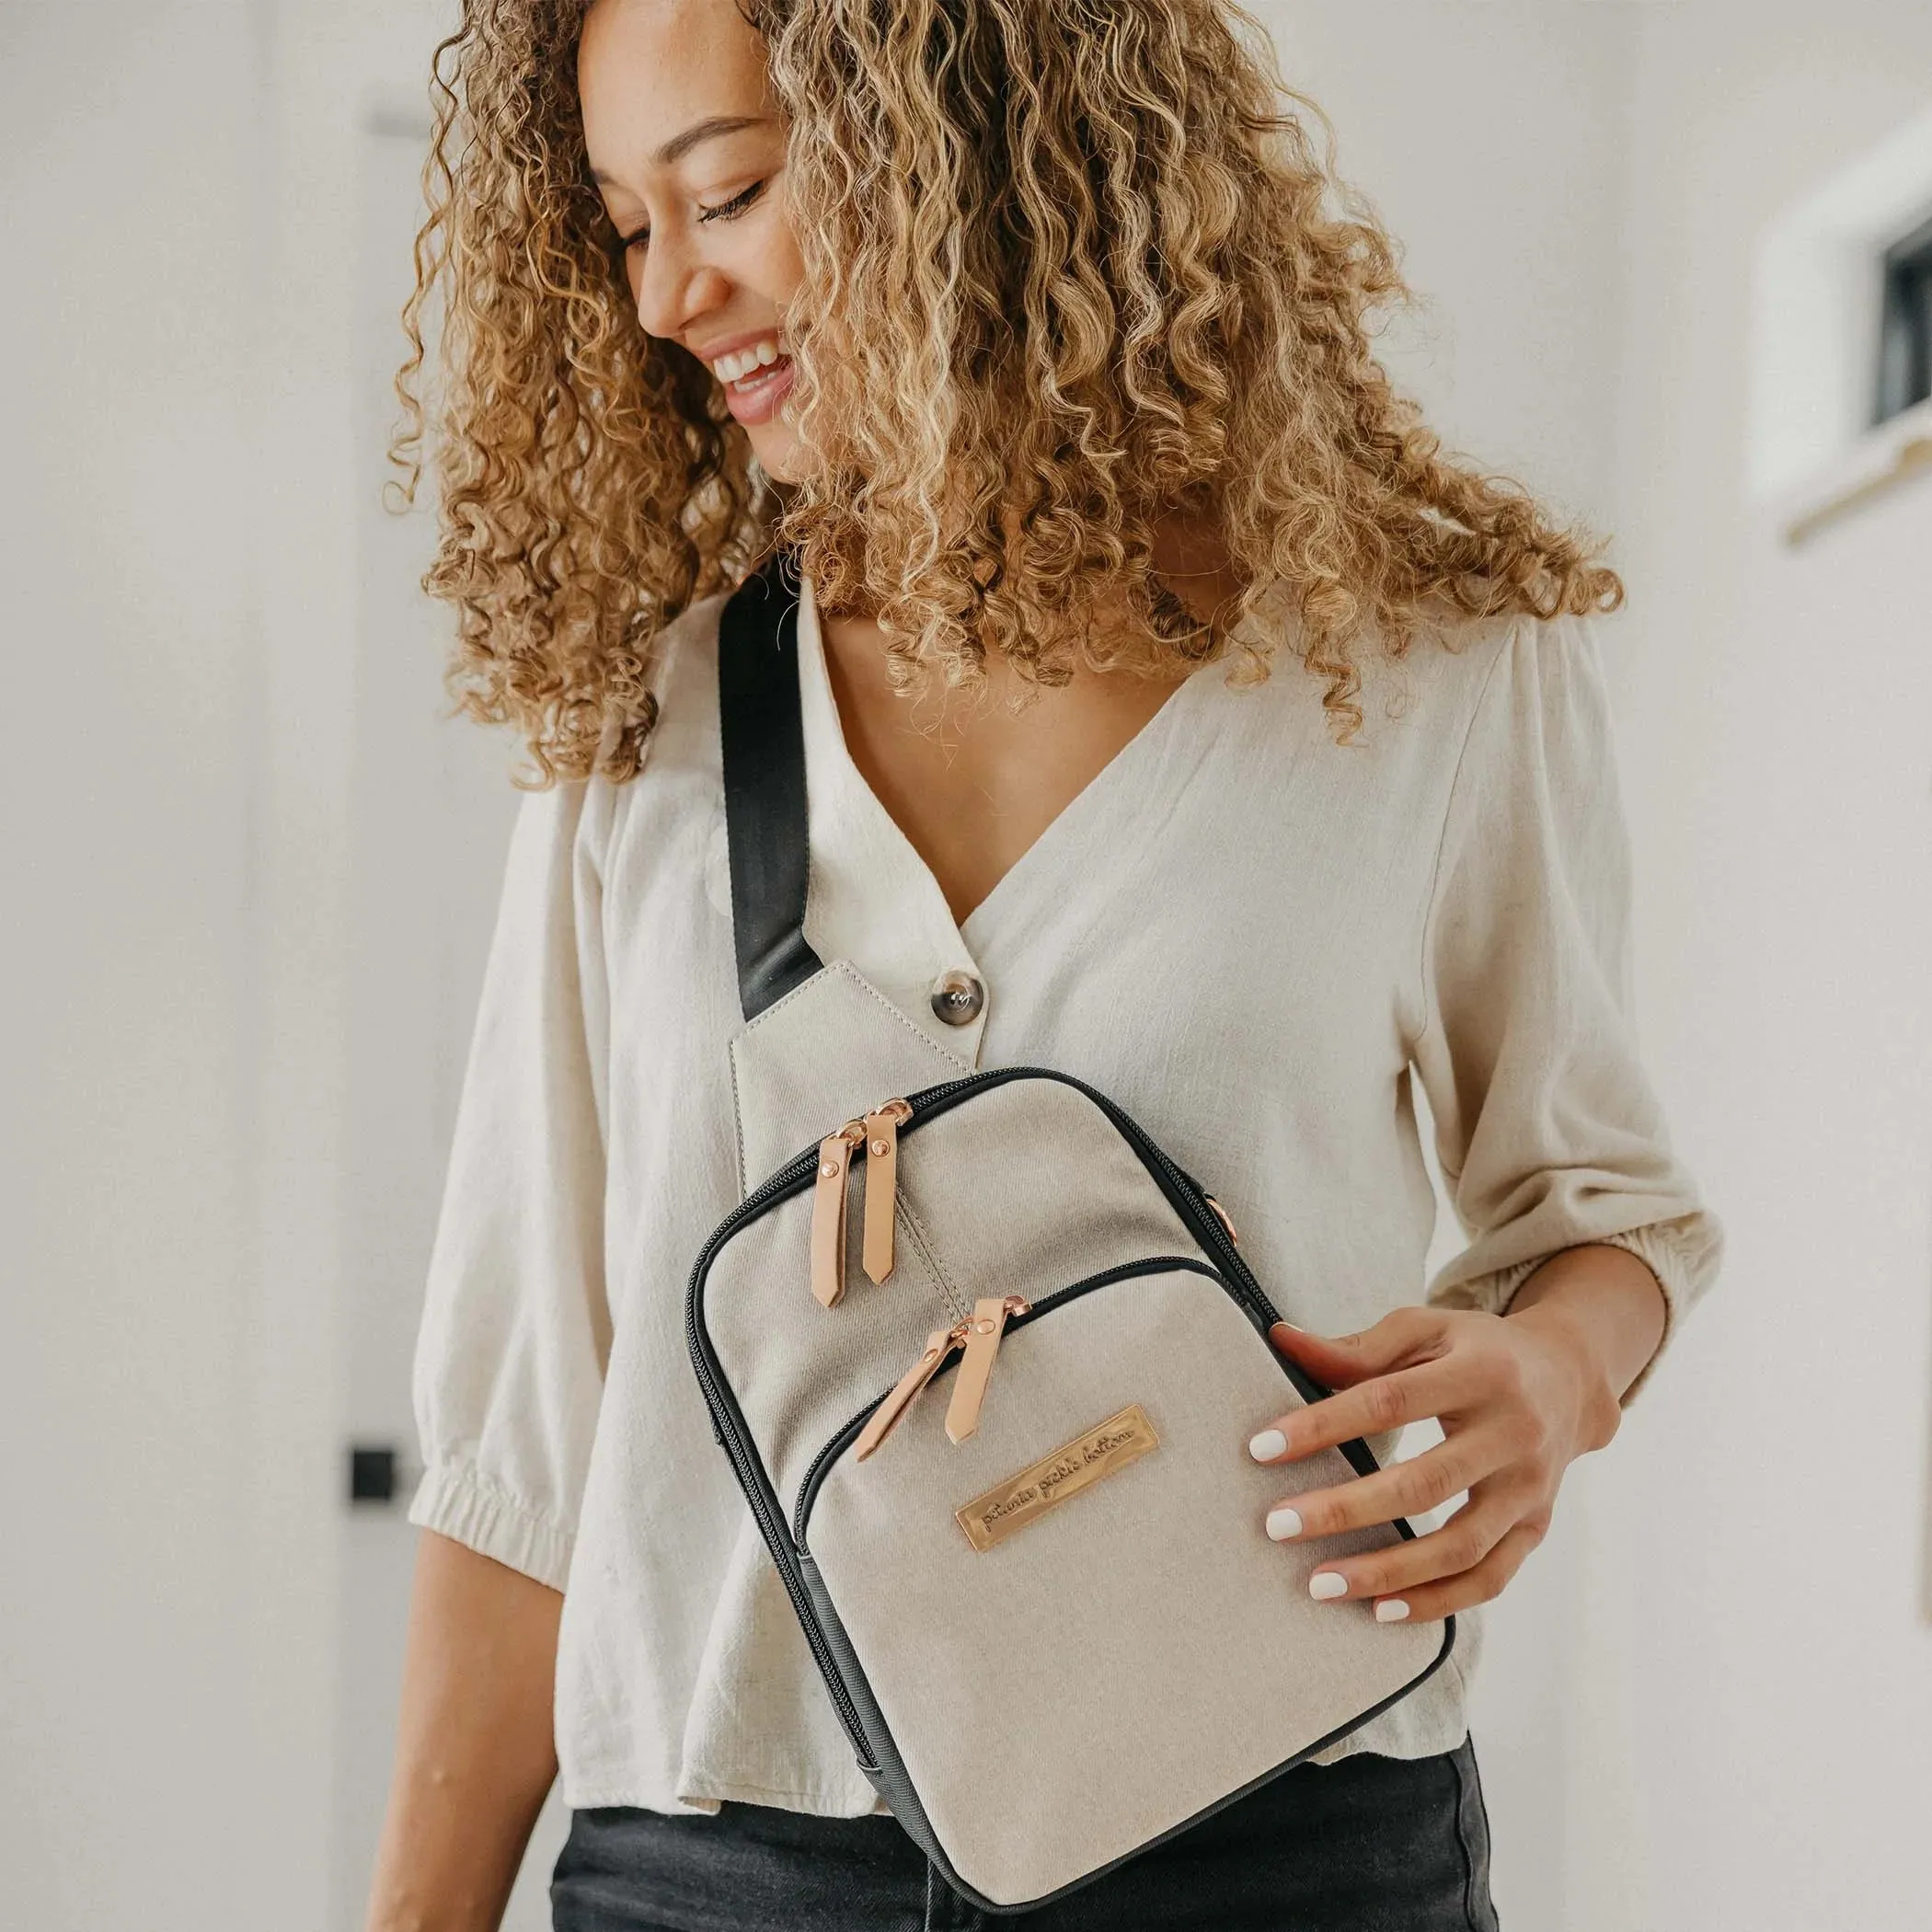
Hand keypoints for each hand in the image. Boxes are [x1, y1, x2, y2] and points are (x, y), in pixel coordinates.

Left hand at [1245, 1300, 1624, 1623]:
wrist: (1569, 1379)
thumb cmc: (1479, 1350)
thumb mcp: (1426, 1330)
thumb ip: (1357, 1346)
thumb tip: (1282, 1341)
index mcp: (1481, 1373)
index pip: (1389, 1401)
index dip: (1323, 1425)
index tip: (1261, 1448)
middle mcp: (1513, 1433)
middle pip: (1424, 1483)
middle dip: (1345, 1510)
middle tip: (1278, 1525)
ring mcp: (1529, 1487)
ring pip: (1459, 1546)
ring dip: (1387, 1571)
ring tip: (1319, 1584)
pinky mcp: (1536, 1526)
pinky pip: (1488, 1579)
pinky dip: (1436, 1602)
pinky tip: (1379, 1611)